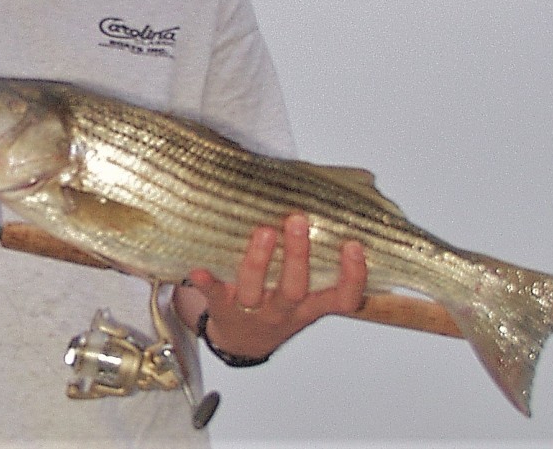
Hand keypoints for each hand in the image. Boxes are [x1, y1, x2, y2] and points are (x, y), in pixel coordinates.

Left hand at [184, 213, 367, 359]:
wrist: (243, 343)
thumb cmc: (278, 307)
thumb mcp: (306, 296)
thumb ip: (319, 264)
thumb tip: (332, 208)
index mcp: (310, 307)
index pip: (341, 299)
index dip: (352, 276)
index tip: (353, 246)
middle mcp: (283, 311)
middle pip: (294, 289)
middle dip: (298, 256)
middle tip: (297, 221)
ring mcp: (253, 312)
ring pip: (256, 291)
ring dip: (259, 261)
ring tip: (263, 232)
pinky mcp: (223, 309)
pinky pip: (214, 296)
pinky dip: (206, 282)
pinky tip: (198, 268)